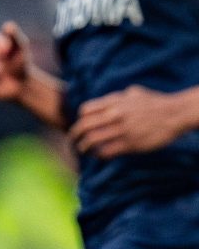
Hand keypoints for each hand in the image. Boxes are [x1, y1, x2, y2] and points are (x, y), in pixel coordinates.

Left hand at [70, 85, 186, 157]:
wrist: (175, 114)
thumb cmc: (156, 102)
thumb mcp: (134, 93)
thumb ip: (118, 96)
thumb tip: (109, 100)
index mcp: (113, 102)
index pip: (85, 111)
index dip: (80, 119)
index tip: (81, 126)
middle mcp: (114, 115)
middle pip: (84, 126)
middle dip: (74, 136)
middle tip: (73, 142)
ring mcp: (122, 130)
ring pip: (92, 140)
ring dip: (83, 148)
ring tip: (82, 151)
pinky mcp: (131, 144)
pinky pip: (107, 152)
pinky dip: (99, 155)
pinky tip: (98, 156)